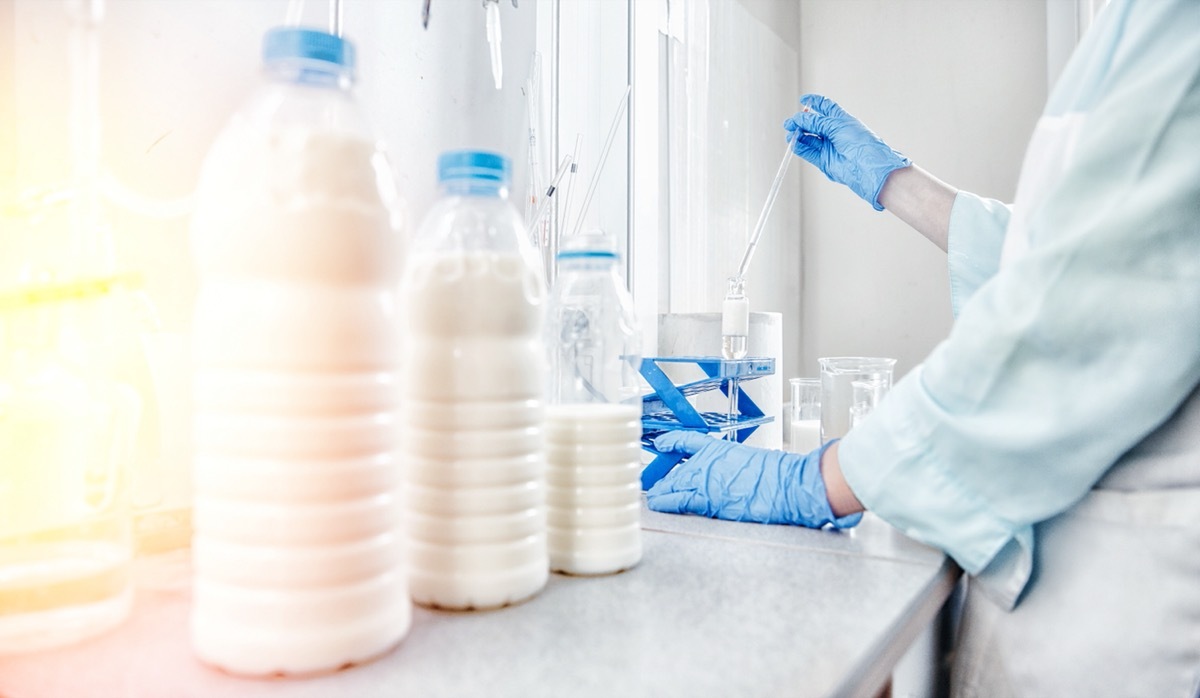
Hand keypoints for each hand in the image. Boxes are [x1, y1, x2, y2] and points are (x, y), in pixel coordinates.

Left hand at [645, 431, 862, 528]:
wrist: (786, 485)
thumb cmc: (777, 476)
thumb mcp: (751, 461)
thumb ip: (732, 468)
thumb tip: (730, 479)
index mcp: (719, 448)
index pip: (688, 440)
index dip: (671, 441)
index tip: (660, 443)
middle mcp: (707, 461)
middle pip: (675, 469)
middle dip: (662, 479)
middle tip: (652, 484)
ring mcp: (704, 480)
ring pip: (671, 485)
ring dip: (660, 493)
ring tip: (652, 498)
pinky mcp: (705, 500)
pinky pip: (676, 501)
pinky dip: (664, 502)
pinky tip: (656, 503)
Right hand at [784, 94, 909, 210]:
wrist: (866, 165)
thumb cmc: (859, 142)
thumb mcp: (836, 125)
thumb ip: (816, 122)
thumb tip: (799, 118)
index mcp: (841, 120)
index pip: (825, 107)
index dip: (814, 102)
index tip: (803, 100)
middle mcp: (834, 133)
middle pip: (813, 124)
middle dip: (800, 122)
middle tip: (790, 123)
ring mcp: (828, 147)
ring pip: (809, 138)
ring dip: (798, 135)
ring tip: (790, 134)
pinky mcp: (824, 160)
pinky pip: (808, 152)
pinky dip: (800, 147)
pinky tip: (794, 143)